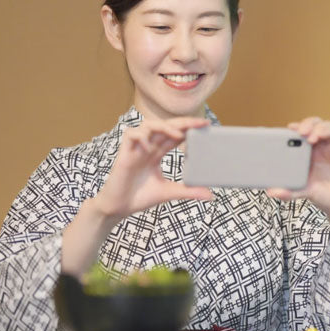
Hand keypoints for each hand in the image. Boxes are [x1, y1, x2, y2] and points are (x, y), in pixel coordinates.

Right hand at [93, 117, 212, 220]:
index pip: (173, 134)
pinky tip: (149, 148)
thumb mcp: (170, 192)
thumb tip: (211, 195)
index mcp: (156, 153)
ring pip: (148, 125)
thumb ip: (189, 191)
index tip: (205, 126)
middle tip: (199, 124)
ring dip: (164, 127)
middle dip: (182, 123)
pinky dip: (141, 137)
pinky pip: (130, 135)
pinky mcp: (124, 154)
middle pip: (164, 126)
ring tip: (178, 135)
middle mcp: (147, 147)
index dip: (187, 128)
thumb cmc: (140, 197)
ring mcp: (135, 149)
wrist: (119, 208)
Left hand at [267, 117, 329, 220]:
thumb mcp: (303, 192)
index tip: (288, 129)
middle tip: (299, 131)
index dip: (296, 128)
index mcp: (309, 154)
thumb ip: (288, 192)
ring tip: (308, 136)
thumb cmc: (323, 197)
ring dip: (316, 126)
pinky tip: (319, 136)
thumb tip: (270, 193)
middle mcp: (321, 148)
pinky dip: (327, 131)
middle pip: (314, 126)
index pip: (302, 134)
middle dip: (306, 124)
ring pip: (325, 126)